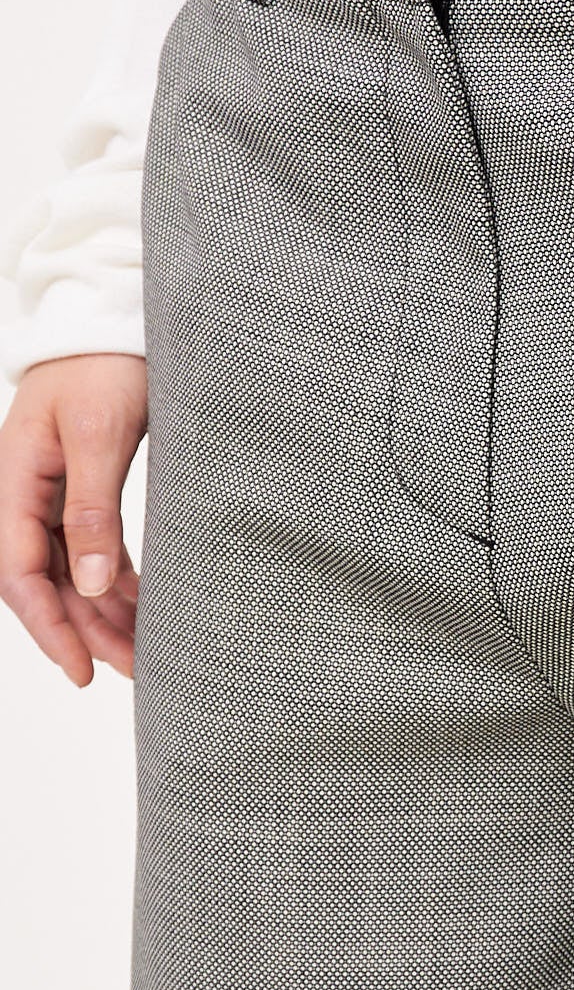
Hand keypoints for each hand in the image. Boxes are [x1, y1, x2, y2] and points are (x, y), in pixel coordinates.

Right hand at [0, 353, 146, 685]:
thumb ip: (91, 509)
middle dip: (84, 631)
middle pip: (47, 582)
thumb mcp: (99, 435)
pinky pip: (92, 549)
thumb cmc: (104, 364)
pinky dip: (115, 581)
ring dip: (102, 612)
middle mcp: (26, 493)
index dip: (50, 627)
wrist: (114, 318)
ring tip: (143, 651)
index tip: (82, 669)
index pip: (21, 575)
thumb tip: (91, 585)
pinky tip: (141, 606)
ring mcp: (52, 492)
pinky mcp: (83, 487)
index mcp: (15, 481)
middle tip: (128, 671)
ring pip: (72, 571)